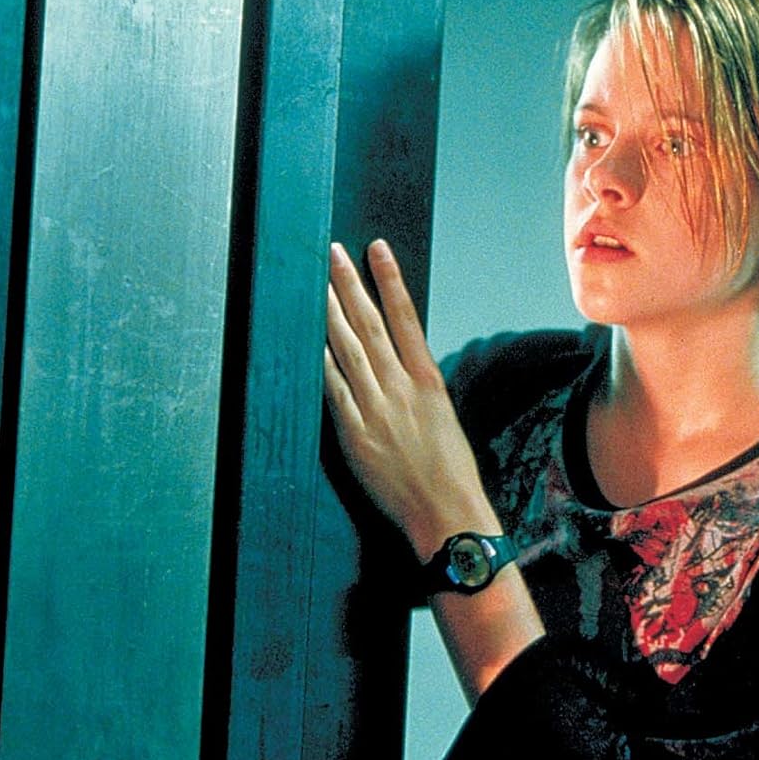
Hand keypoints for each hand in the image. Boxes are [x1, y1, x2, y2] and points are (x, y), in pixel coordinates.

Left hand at [323, 239, 497, 558]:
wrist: (447, 510)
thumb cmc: (450, 470)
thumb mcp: (443, 418)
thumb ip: (417, 390)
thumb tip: (397, 366)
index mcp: (429, 381)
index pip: (405, 317)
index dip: (389, 280)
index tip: (377, 249)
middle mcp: (402, 388)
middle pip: (369, 325)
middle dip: (350, 285)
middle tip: (332, 253)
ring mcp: (376, 409)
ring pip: (348, 350)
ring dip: (330, 313)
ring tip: (316, 283)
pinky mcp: (355, 434)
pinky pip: (333, 390)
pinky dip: (320, 362)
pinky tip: (307, 339)